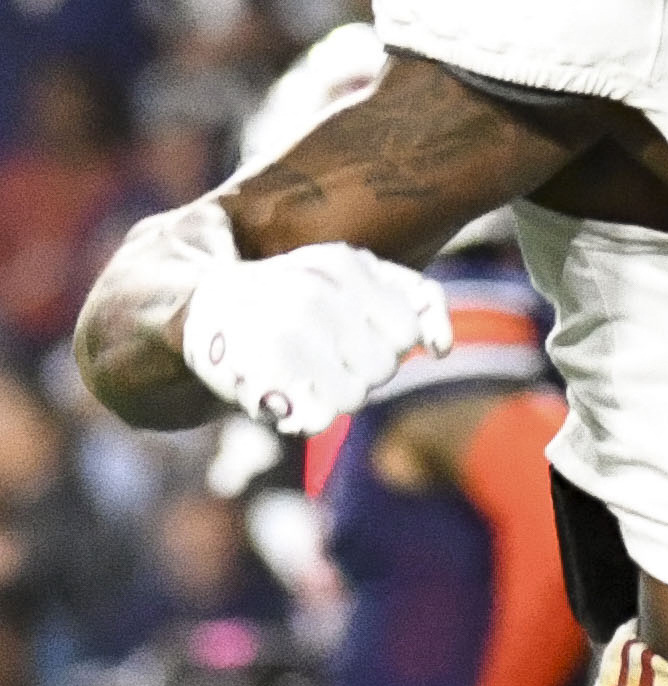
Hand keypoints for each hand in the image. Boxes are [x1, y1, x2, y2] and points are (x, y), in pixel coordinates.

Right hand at [181, 243, 452, 432]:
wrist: (207, 307)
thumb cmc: (300, 291)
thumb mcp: (361, 275)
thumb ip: (418, 300)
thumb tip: (442, 350)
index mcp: (343, 266)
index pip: (406, 334)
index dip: (389, 343)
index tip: (358, 332)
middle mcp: (312, 296)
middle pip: (383, 368)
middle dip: (364, 369)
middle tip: (327, 352)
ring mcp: (281, 336)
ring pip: (353, 397)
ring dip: (336, 393)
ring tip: (306, 369)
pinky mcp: (256, 376)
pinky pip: (316, 419)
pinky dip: (309, 414)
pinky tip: (288, 390)